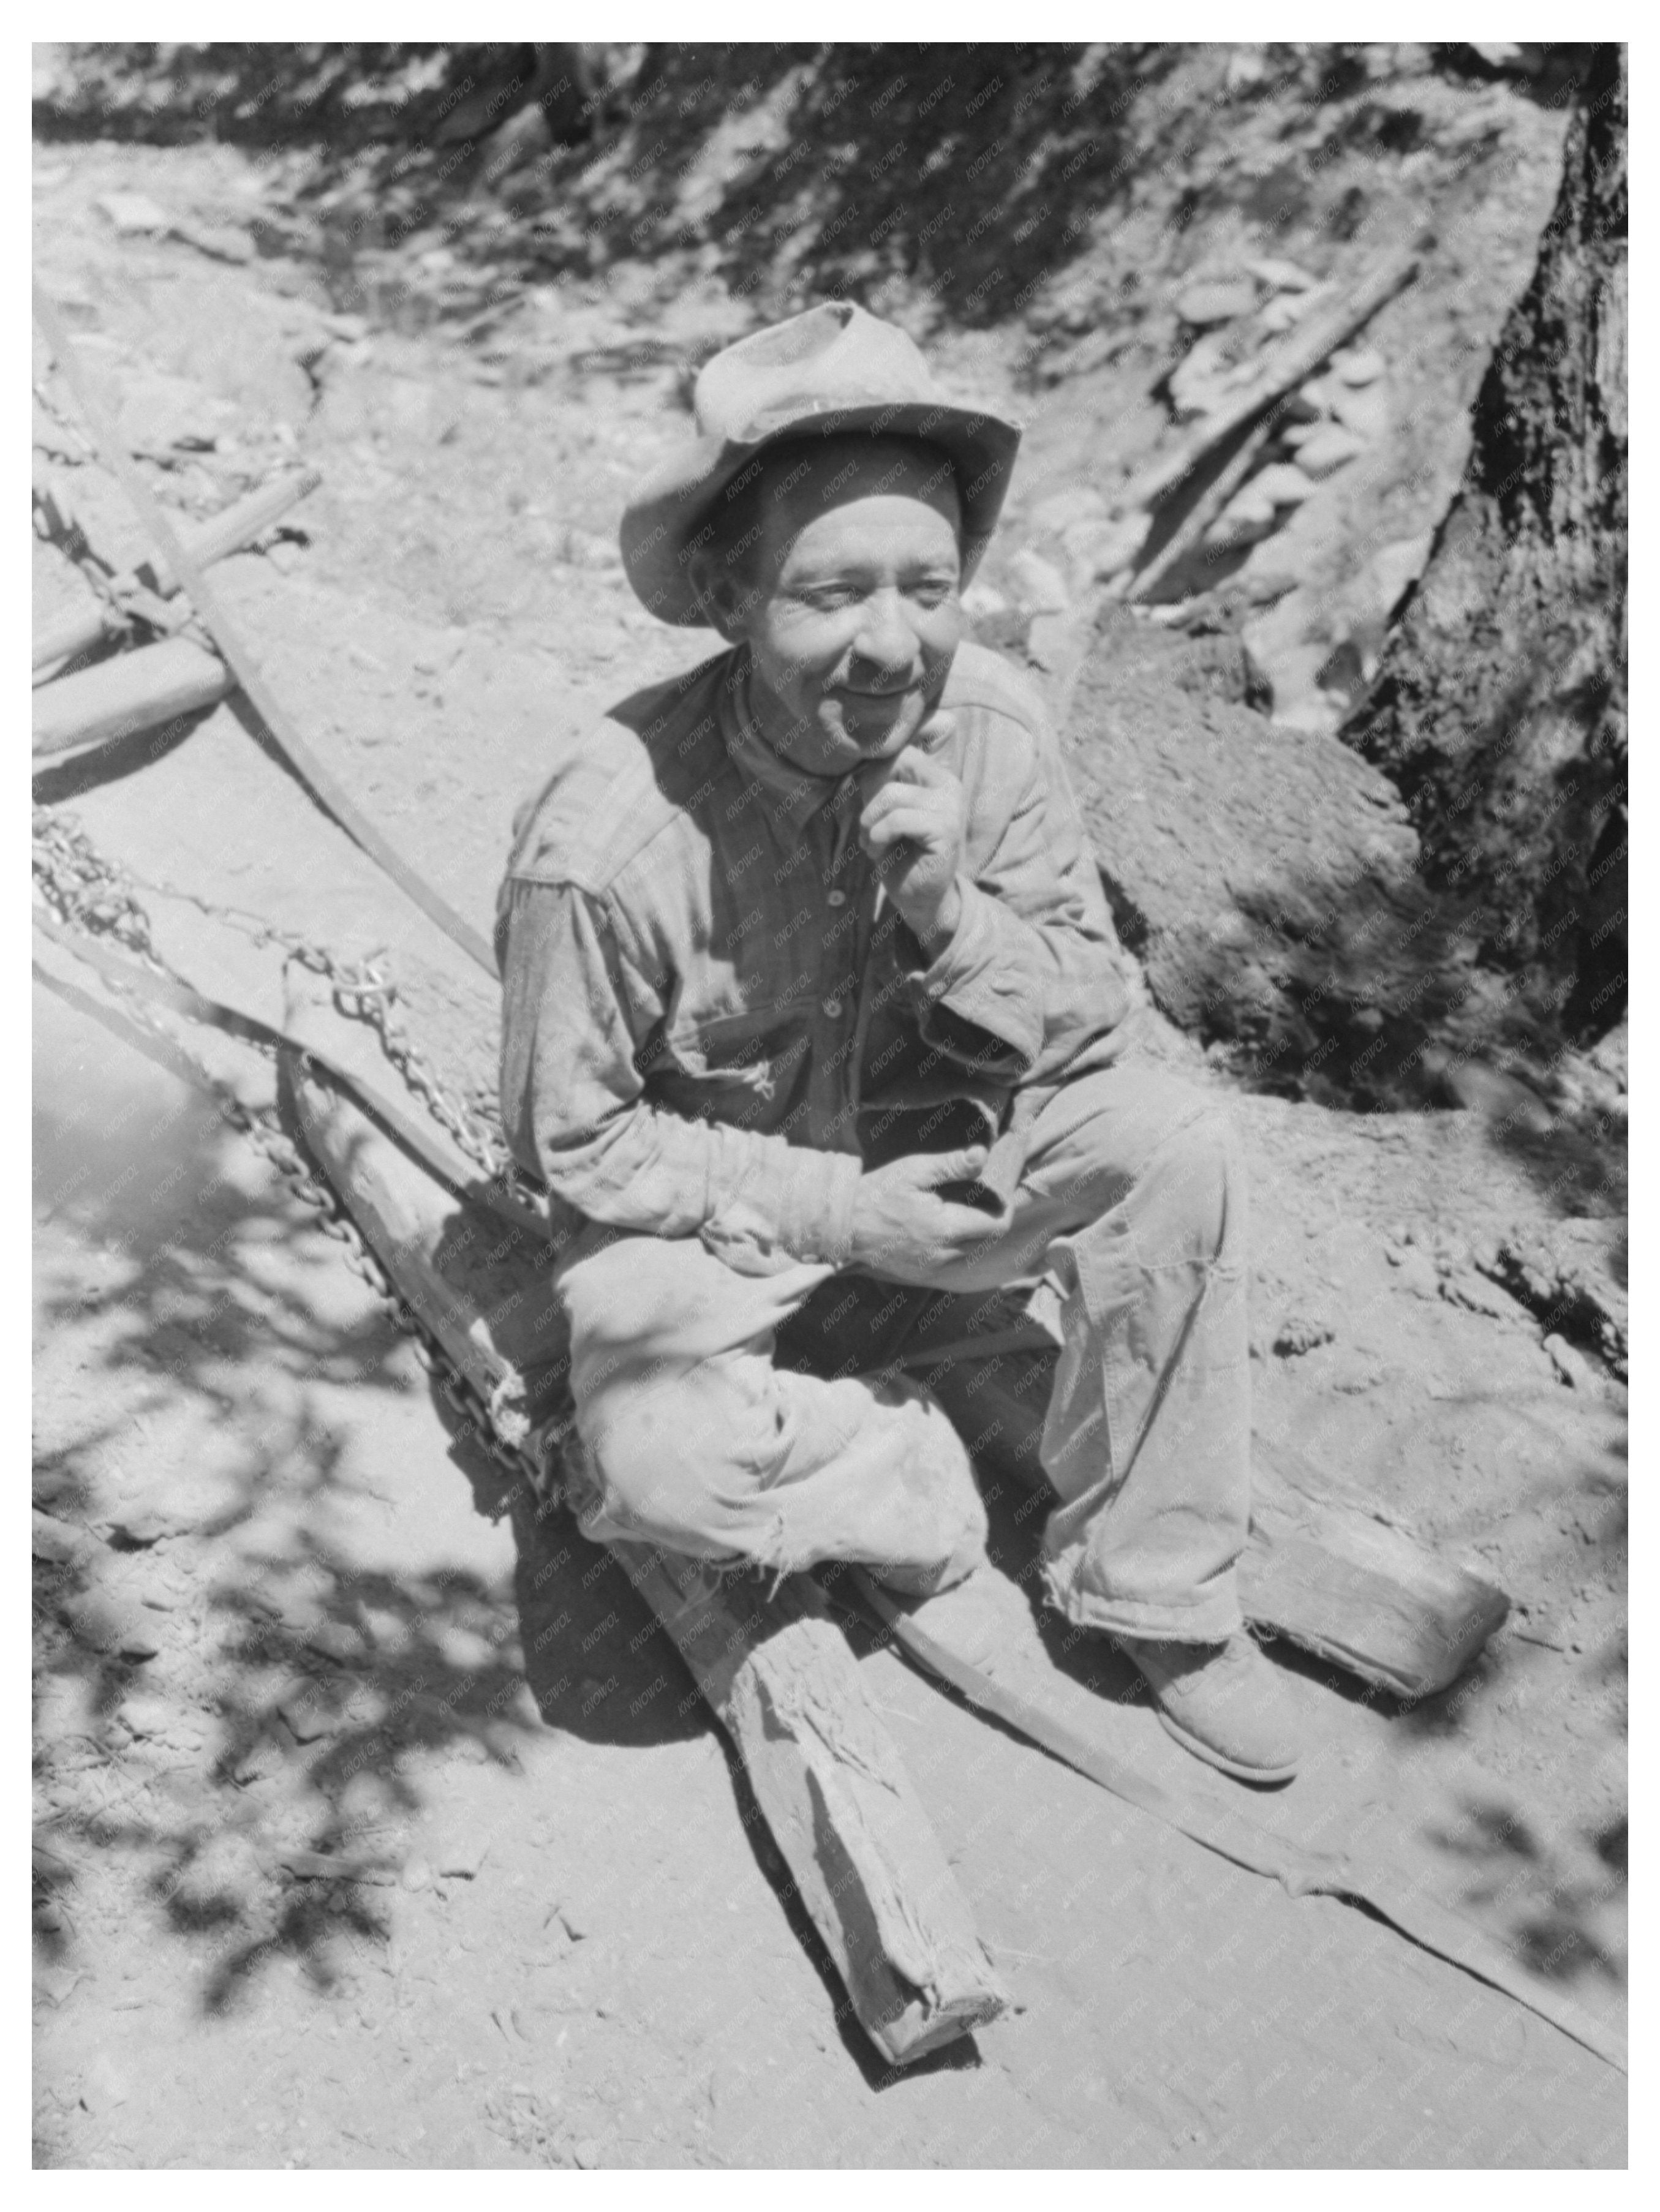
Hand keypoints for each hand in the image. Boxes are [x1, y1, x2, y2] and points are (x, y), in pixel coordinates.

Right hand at [847, 1145, 1003, 1282]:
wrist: (843, 1224)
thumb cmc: (877, 1193)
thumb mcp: (914, 1170)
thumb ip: (952, 1165)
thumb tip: (982, 1155)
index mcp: (947, 1228)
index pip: (996, 1226)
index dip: (1002, 1208)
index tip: (996, 1192)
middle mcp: (945, 1254)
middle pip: (986, 1240)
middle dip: (987, 1219)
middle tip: (978, 1197)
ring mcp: (933, 1268)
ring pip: (970, 1252)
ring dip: (971, 1234)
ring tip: (958, 1210)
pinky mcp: (921, 1274)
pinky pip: (952, 1262)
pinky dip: (954, 1247)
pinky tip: (941, 1228)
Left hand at [857, 721, 966, 944]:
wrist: (918, 897)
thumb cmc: (899, 852)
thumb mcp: (883, 810)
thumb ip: (878, 781)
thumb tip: (862, 757)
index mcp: (937, 776)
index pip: (899, 751)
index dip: (873, 775)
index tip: (870, 807)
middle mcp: (949, 785)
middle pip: (893, 765)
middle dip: (871, 799)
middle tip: (871, 828)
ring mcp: (950, 806)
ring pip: (891, 795)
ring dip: (871, 823)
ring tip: (875, 843)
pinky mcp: (945, 830)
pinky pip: (897, 819)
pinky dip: (879, 836)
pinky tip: (881, 853)